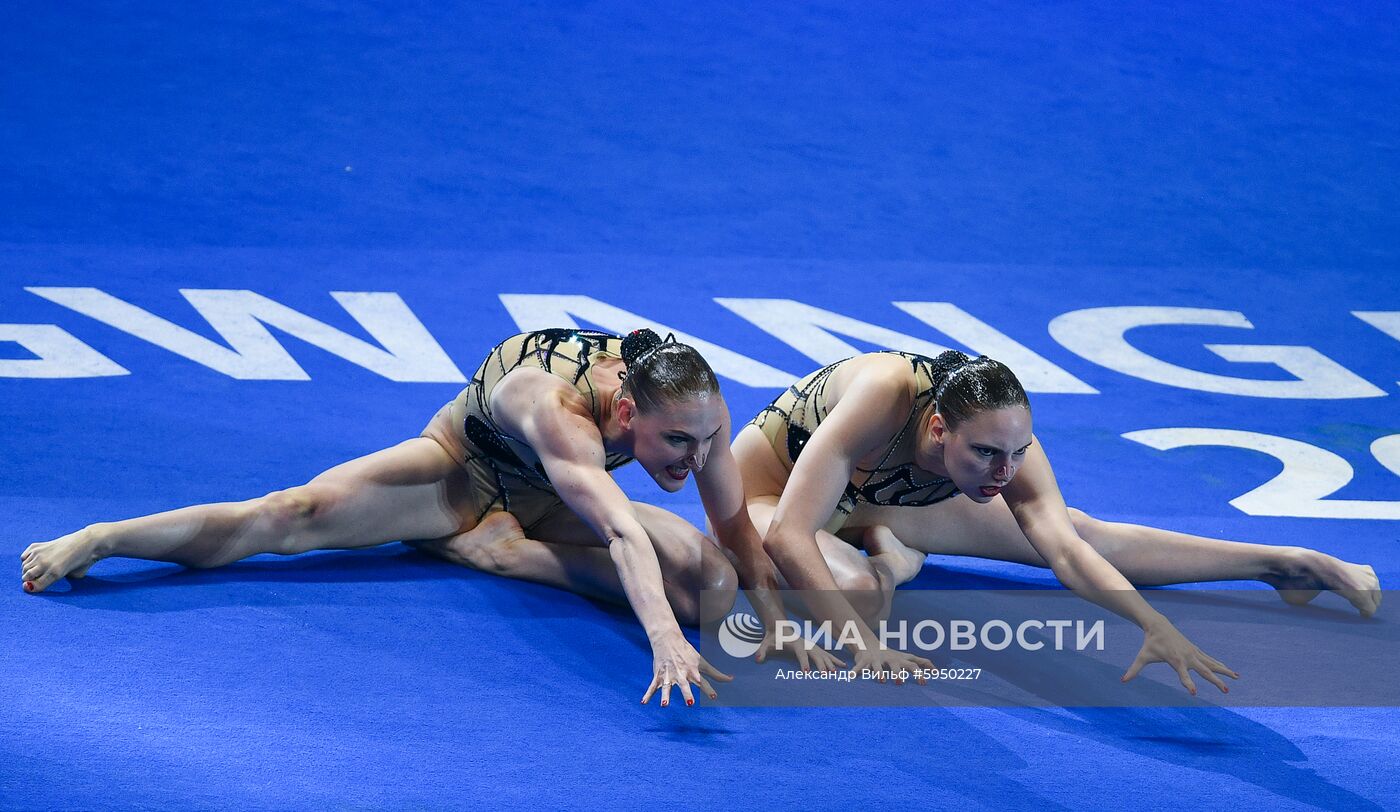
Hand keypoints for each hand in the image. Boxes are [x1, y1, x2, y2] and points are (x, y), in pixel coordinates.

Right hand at [641, 634, 731, 706]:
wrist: (668, 640)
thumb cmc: (688, 652)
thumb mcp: (702, 662)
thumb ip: (716, 673)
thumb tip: (731, 679)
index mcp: (692, 671)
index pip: (702, 682)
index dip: (708, 689)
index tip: (714, 697)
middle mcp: (681, 674)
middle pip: (685, 685)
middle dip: (687, 694)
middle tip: (690, 703)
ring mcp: (669, 675)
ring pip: (667, 687)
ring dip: (666, 696)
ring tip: (664, 705)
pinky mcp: (659, 675)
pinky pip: (652, 686)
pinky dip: (648, 694)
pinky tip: (643, 703)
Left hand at [754, 627, 846, 671]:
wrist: (779, 627)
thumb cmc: (772, 637)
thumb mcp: (765, 644)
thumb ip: (761, 651)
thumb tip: (757, 659)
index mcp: (795, 643)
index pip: (801, 653)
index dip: (803, 662)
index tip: (806, 672)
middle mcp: (806, 644)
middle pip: (815, 654)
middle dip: (821, 664)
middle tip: (826, 675)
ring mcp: (811, 645)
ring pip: (823, 654)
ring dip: (830, 663)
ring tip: (837, 673)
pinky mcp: (814, 648)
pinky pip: (826, 654)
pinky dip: (835, 660)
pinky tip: (843, 666)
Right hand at [849, 645, 934, 684]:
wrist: (869, 644)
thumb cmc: (892, 656)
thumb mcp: (906, 657)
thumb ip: (921, 662)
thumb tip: (937, 671)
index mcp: (900, 659)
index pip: (913, 665)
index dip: (919, 673)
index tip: (924, 682)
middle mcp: (890, 659)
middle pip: (896, 665)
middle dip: (898, 673)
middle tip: (900, 682)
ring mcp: (877, 660)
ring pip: (878, 667)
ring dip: (879, 673)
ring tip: (881, 681)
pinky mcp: (864, 661)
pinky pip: (859, 668)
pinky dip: (855, 672)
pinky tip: (851, 678)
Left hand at [1122, 621, 1238, 694]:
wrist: (1159, 625)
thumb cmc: (1150, 643)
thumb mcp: (1142, 657)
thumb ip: (1134, 669)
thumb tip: (1122, 680)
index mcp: (1176, 660)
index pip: (1183, 675)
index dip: (1188, 683)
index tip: (1194, 693)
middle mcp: (1188, 657)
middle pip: (1204, 671)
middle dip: (1215, 681)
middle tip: (1226, 691)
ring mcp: (1194, 653)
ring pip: (1211, 663)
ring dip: (1224, 671)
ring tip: (1237, 678)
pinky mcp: (1196, 650)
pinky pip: (1210, 659)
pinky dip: (1220, 665)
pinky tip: (1229, 671)